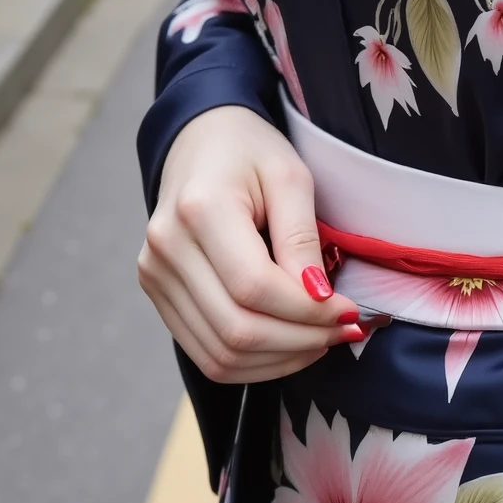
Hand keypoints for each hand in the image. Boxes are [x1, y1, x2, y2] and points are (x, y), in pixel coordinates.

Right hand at [137, 103, 362, 383]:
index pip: (254, 288)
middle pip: (236, 329)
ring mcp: (155, 275)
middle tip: (343, 331)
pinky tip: (288, 345)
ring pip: (219, 354)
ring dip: (279, 360)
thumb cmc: (250, 152)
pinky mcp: (157, 294)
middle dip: (300, 341)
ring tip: (321, 340)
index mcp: (200, 210)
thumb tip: (319, 299)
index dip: (307, 311)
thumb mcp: (290, 177)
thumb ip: (302, 239)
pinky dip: (253, 362)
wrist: (200, 140)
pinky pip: (205, 352)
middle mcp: (167, 247)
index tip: (348, 311)